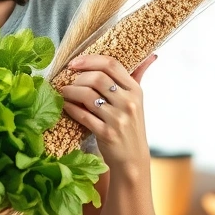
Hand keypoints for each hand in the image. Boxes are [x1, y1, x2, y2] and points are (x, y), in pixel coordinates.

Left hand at [60, 54, 157, 172]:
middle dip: (78, 78)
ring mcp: (118, 119)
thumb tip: (151, 55)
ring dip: (70, 92)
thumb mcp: (137, 100)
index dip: (89, 60)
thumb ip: (137, 77)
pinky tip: (65, 105)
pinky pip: (83, 115)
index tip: (74, 63)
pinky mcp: (106, 133)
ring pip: (87, 96)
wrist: (133, 159)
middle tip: (69, 82)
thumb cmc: (131, 126)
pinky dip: (70, 108)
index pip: (111, 64)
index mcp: (135, 90)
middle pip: (97, 78)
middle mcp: (128, 102)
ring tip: (64, 92)